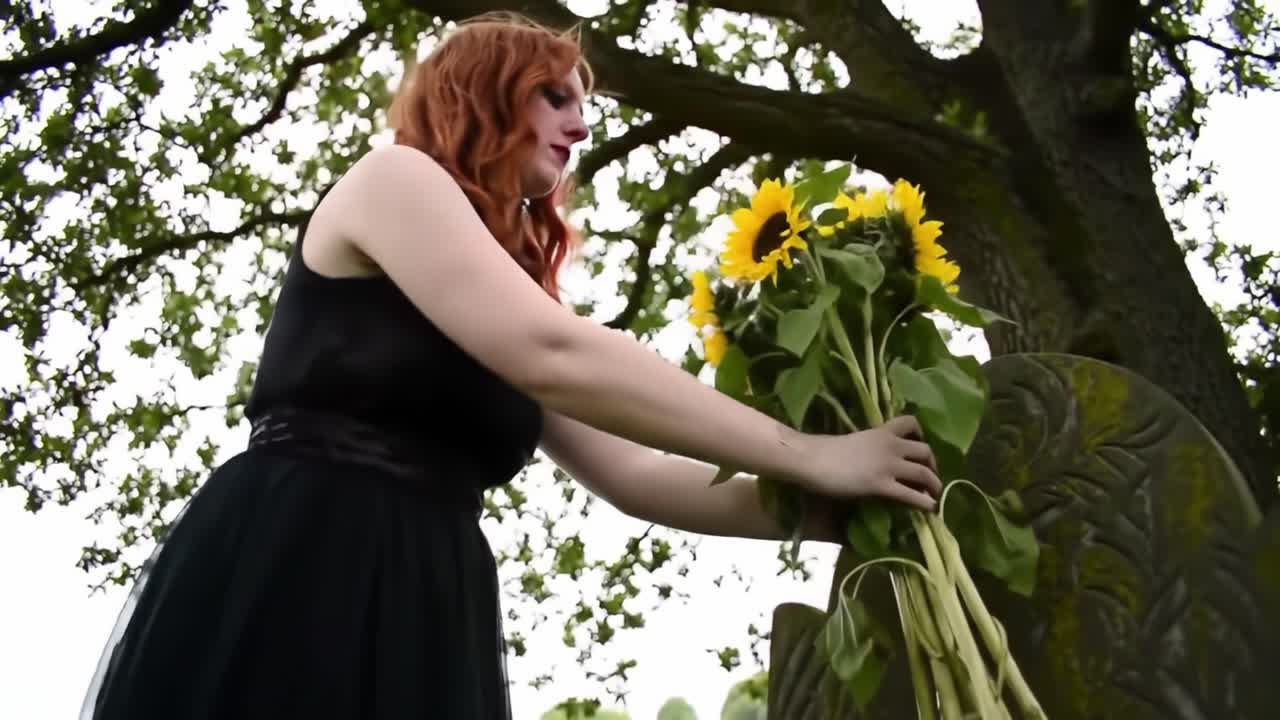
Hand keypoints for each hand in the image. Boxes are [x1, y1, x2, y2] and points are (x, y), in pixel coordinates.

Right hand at [796, 415, 941, 511]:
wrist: (812, 459)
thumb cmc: (824, 450)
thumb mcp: (854, 442)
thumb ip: (870, 447)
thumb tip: (874, 460)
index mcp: (881, 432)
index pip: (910, 422)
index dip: (921, 434)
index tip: (919, 445)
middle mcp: (890, 446)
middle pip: (925, 451)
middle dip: (933, 465)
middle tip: (930, 477)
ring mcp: (888, 466)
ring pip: (924, 474)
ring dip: (934, 485)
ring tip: (935, 496)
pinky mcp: (881, 485)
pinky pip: (911, 495)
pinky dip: (925, 503)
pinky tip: (930, 509)